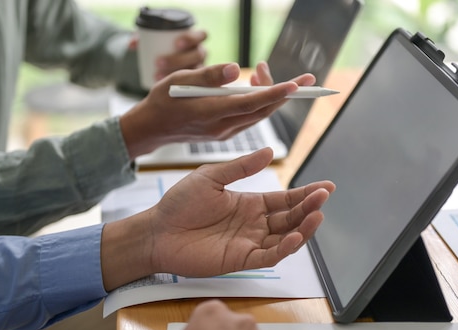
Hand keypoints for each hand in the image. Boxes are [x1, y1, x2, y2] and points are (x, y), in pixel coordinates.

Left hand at [100, 148, 333, 289]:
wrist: (157, 230)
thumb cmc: (179, 203)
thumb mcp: (211, 177)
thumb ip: (241, 167)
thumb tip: (270, 151)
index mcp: (249, 203)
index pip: (285, 199)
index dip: (306, 193)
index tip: (326, 186)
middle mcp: (254, 224)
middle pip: (290, 217)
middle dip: (309, 207)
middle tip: (323, 196)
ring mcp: (249, 242)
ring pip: (285, 238)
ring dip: (303, 228)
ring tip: (317, 214)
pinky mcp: (241, 260)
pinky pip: (269, 256)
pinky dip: (284, 248)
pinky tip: (295, 236)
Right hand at [120, 62, 314, 158]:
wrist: (152, 128)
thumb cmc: (163, 99)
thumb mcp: (179, 80)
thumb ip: (209, 75)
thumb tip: (237, 69)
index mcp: (209, 112)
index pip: (249, 103)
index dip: (274, 93)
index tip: (295, 85)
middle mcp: (220, 126)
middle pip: (261, 111)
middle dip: (286, 95)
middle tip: (305, 79)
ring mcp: (223, 132)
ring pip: (258, 115)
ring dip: (273, 97)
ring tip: (271, 74)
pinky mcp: (223, 132)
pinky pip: (249, 118)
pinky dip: (260, 103)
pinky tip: (258, 88)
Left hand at [128, 30, 206, 82]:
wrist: (164, 62)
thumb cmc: (161, 47)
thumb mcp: (152, 39)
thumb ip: (142, 38)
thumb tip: (131, 44)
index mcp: (196, 39)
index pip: (201, 35)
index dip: (191, 39)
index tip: (176, 44)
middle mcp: (200, 54)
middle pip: (197, 55)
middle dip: (178, 59)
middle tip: (158, 62)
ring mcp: (199, 69)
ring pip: (195, 72)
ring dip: (177, 75)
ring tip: (157, 76)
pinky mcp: (196, 83)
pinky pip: (192, 86)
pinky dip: (179, 87)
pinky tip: (165, 89)